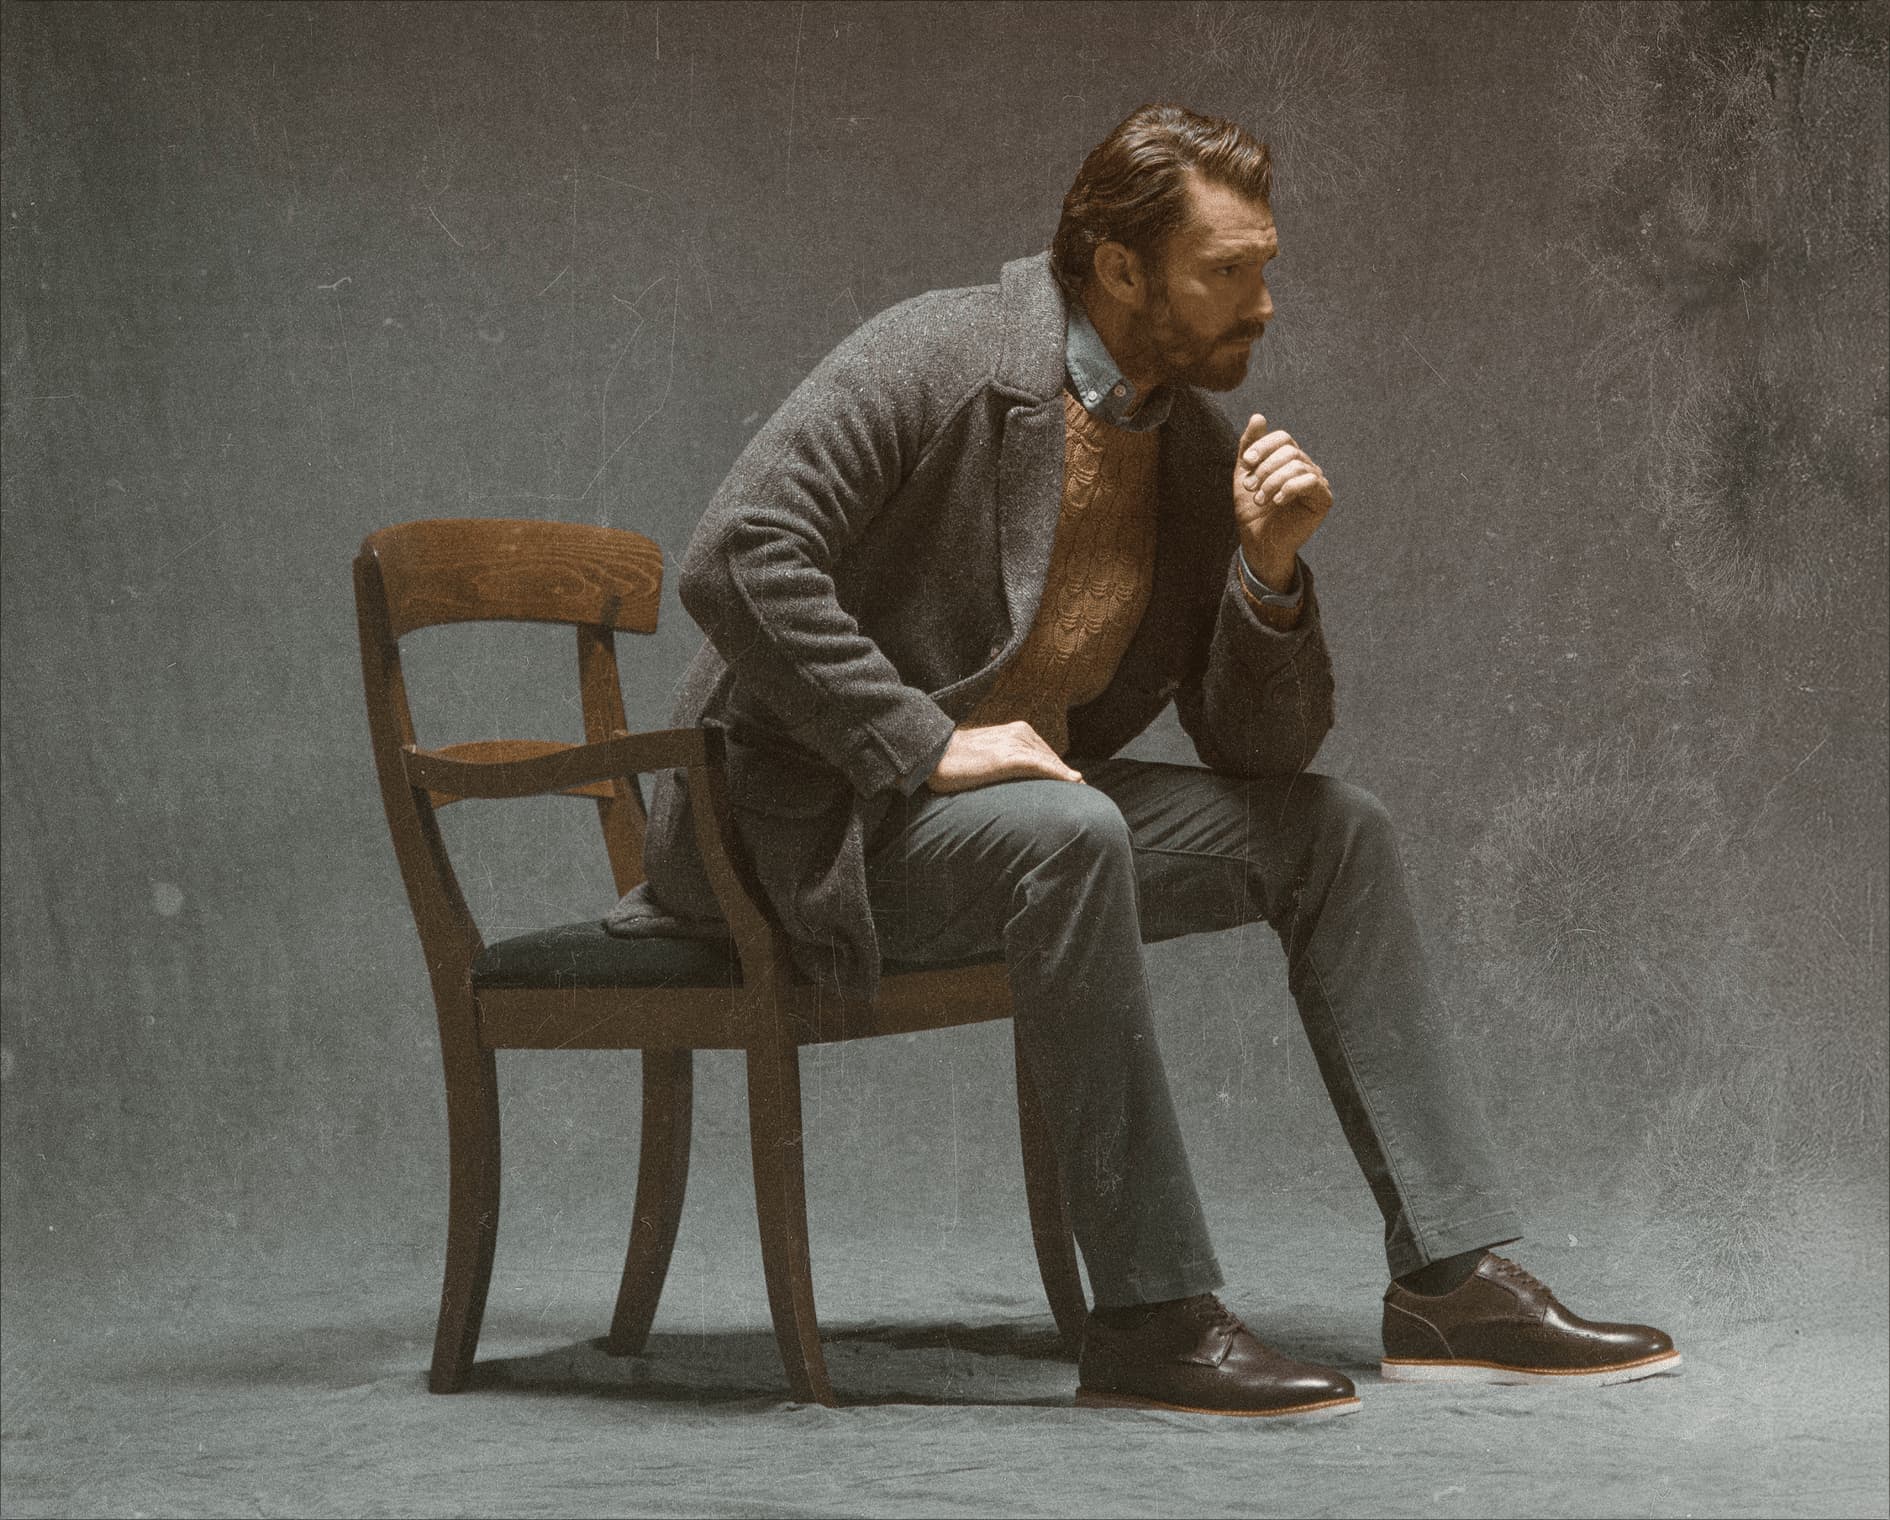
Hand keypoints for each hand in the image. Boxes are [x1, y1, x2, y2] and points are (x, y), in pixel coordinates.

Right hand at [925, 722, 1083, 793]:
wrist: (932, 755)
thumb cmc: (956, 760)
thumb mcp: (988, 755)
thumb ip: (1008, 760)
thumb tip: (1022, 777)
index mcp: (1017, 730)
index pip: (1046, 753)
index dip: (1061, 771)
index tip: (1075, 785)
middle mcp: (1020, 732)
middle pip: (1052, 758)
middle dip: (1066, 775)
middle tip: (1084, 792)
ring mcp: (1014, 743)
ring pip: (1050, 762)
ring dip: (1066, 778)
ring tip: (1082, 792)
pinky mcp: (1008, 757)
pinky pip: (1041, 766)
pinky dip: (1059, 775)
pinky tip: (1072, 783)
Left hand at [1233, 413, 1332, 585]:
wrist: (1258, 542)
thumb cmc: (1252, 511)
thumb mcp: (1244, 474)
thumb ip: (1249, 447)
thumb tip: (1258, 416)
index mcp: (1290, 459)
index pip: (1282, 438)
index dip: (1263, 446)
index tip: (1246, 463)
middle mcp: (1306, 467)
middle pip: (1289, 451)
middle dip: (1265, 468)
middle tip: (1250, 487)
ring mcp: (1317, 482)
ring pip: (1297, 466)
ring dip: (1272, 481)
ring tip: (1260, 498)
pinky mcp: (1323, 499)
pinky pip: (1310, 482)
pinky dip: (1289, 488)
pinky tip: (1277, 502)